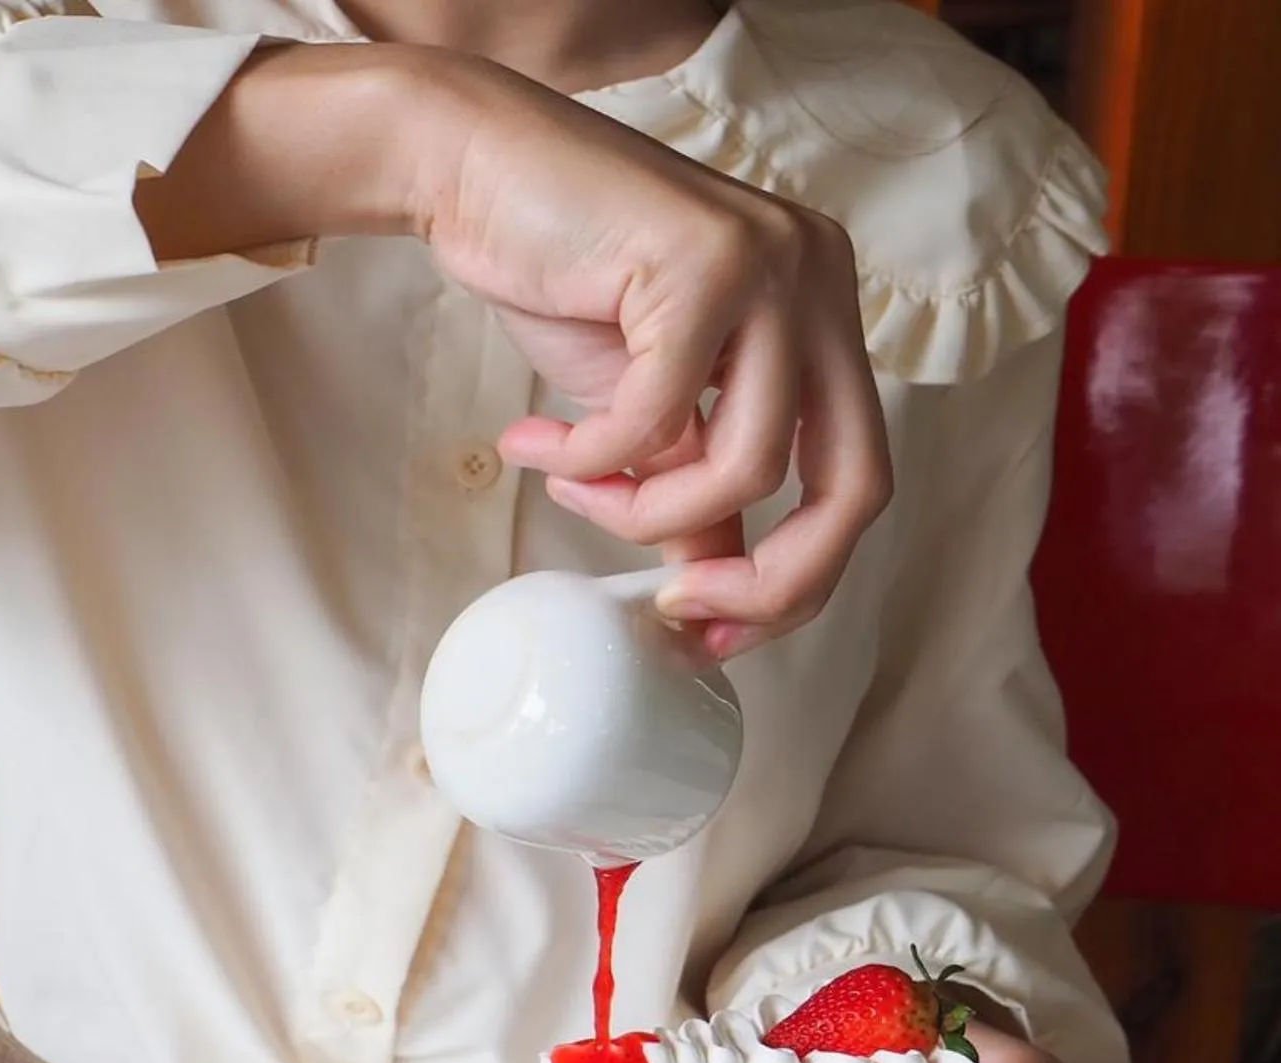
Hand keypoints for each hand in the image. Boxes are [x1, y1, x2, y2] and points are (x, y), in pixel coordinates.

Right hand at [136, 45, 891, 655]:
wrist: (475, 166)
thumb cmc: (560, 279)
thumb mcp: (645, 409)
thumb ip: (696, 488)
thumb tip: (717, 590)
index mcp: (824, 316)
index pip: (858, 480)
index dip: (796, 577)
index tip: (711, 624)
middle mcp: (821, 281)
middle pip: (854, 487)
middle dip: (770, 582)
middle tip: (683, 611)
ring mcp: (775, 265)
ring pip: (749, 465)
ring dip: (643, 512)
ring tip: (571, 490)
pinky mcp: (704, 262)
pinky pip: (657, 419)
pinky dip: (589, 457)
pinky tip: (536, 443)